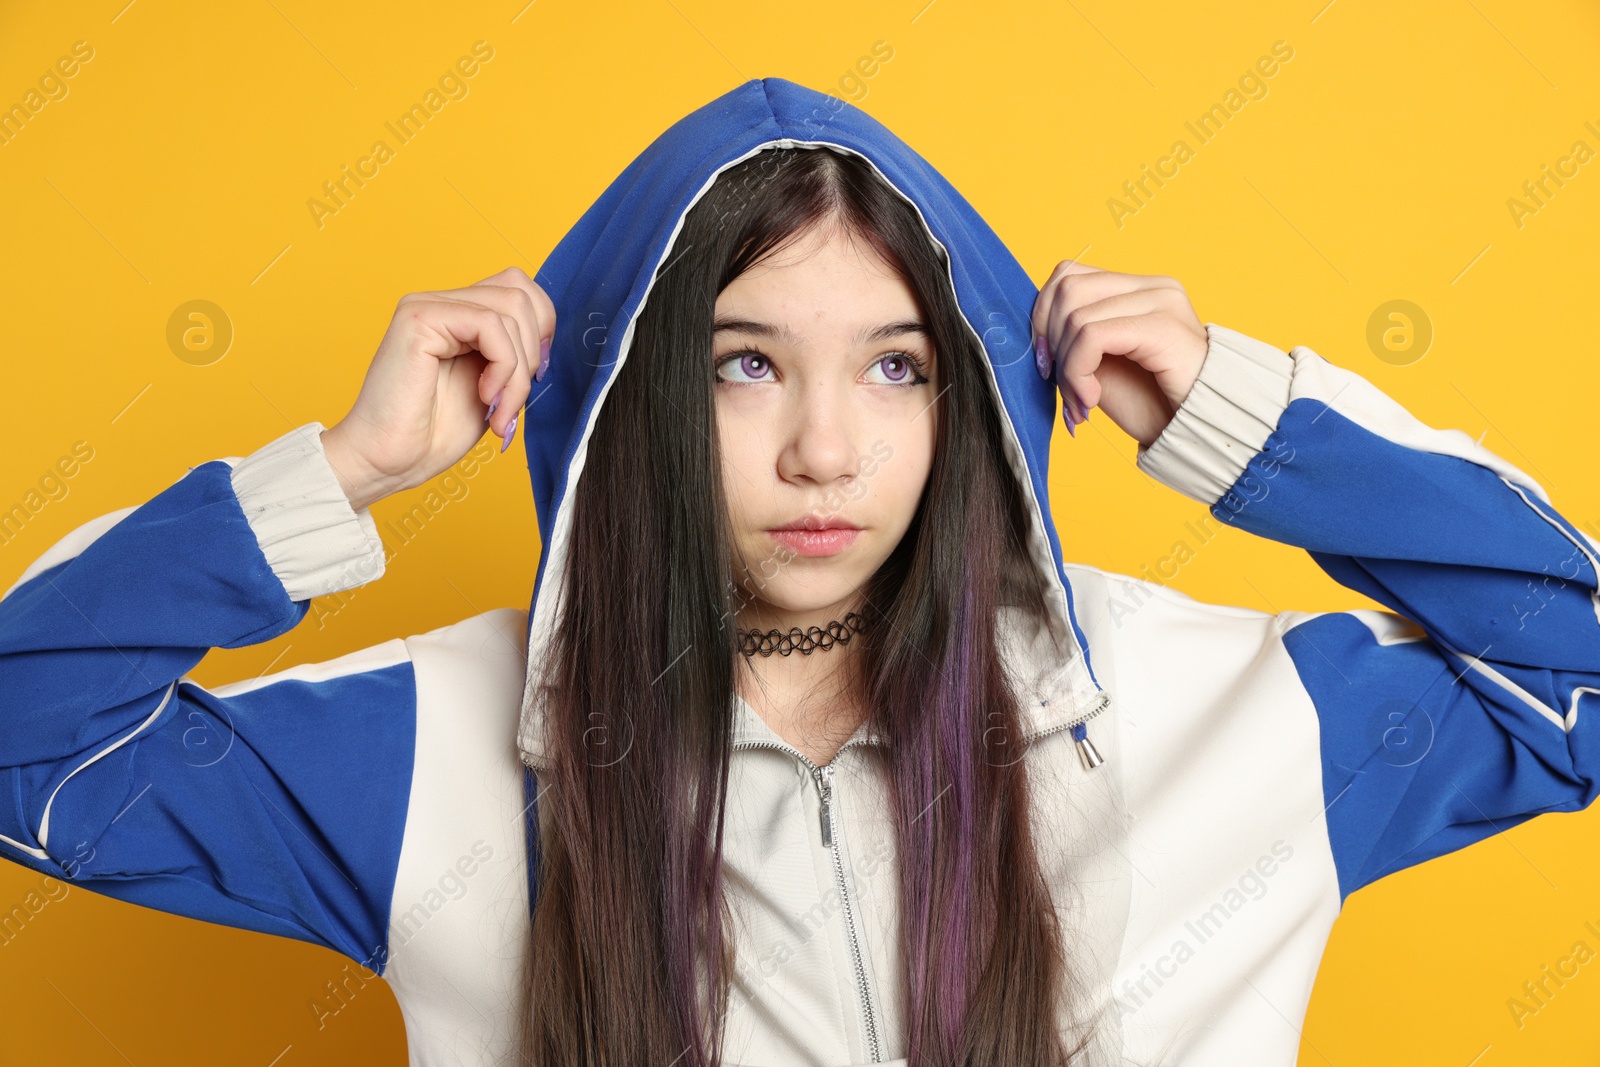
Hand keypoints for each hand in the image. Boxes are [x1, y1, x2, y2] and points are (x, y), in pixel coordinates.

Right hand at [320, 266, 555, 510]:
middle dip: (534, 352)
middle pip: (520, 291)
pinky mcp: (419, 317)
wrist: (390, 461)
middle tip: (515, 401)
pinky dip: (504, 366)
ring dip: (519, 371)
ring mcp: (428, 306)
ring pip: (511, 308)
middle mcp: (441, 302)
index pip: (519, 287)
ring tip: (500, 410)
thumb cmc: (435, 433)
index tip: (536, 376)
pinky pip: (490, 324)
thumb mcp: (494, 388)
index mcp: (458, 316)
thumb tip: (549, 338)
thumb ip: (515, 355)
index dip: (542, 328)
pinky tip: (486, 396)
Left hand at [1031, 261, 1207, 446]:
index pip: (1068, 275)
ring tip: (1082, 401)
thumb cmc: (1153, 403)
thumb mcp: (1102, 365)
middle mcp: (1152, 285)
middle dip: (1052, 344)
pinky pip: (1092, 336)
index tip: (1047, 364)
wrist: (1198, 432)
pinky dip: (1077, 372)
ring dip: (1066, 369)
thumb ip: (1075, 339)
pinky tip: (1091, 400)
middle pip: (1067, 289)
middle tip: (1066, 390)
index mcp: (1137, 289)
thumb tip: (1034, 333)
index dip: (1043, 318)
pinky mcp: (1162, 326)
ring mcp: (1160, 301)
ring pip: (1075, 315)